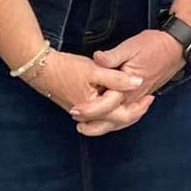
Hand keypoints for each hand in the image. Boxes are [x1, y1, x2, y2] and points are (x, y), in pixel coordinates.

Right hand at [24, 49, 140, 115]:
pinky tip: (118, 100)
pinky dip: (112, 110)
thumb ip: (117, 78)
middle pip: (117, 122)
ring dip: (124, 113)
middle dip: (134, 113)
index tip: (151, 96)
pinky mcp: (79, 108)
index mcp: (95, 108)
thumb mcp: (95, 69)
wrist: (40, 68)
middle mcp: (89, 116)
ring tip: (137, 103)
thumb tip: (138, 82)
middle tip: (148, 101)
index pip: (123, 115)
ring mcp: (83, 114)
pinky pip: (100, 115)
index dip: (139, 106)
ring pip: (108, 120)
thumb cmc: (66, 68)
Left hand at [75, 30, 185, 136]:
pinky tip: (109, 118)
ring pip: (122, 121)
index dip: (89, 109)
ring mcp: (140, 98)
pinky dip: (117, 121)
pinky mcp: (142, 96)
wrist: (175, 47)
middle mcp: (135, 97)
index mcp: (129, 87)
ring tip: (89, 126)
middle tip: (78, 125)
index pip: (106, 105)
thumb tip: (96, 59)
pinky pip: (129, 115)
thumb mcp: (130, 47)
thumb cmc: (153, 45)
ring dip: (106, 125)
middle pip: (114, 120)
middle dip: (95, 125)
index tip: (74, 110)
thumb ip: (112, 57)